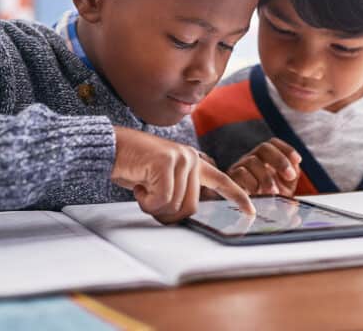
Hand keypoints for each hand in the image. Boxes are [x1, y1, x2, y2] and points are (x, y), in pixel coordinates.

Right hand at [111, 126, 254, 223]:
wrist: (110, 148)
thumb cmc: (133, 166)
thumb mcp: (160, 180)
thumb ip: (178, 191)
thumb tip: (185, 215)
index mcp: (193, 163)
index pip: (221, 181)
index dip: (237, 198)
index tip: (251, 212)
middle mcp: (191, 158)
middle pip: (190, 208)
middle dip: (167, 213)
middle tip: (148, 199)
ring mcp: (181, 158)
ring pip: (175, 206)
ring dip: (153, 206)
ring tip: (142, 187)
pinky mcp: (166, 162)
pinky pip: (162, 200)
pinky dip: (146, 202)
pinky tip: (138, 186)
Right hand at [228, 138, 301, 196]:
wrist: (247, 216)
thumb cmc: (267, 201)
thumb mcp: (284, 188)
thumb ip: (291, 176)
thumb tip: (295, 169)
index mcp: (264, 159)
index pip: (273, 144)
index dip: (287, 149)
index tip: (298, 161)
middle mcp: (251, 160)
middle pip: (264, 148)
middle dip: (280, 160)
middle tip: (290, 176)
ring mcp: (239, 168)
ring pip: (252, 161)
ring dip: (266, 177)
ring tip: (274, 193)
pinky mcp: (230, 179)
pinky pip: (240, 174)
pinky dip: (252, 183)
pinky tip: (259, 195)